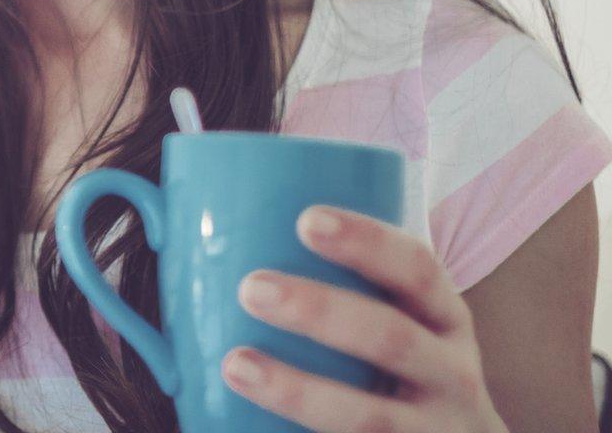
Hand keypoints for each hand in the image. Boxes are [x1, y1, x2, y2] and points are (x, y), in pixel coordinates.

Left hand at [219, 205, 507, 432]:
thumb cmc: (399, 369)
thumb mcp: (398, 322)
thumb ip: (332, 285)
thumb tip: (182, 219)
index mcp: (443, 318)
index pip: (418, 269)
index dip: (368, 242)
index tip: (306, 219)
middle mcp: (450, 374)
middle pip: (393, 339)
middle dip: (322, 312)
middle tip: (252, 288)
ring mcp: (434, 431)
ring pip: (371, 417)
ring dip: (300, 392)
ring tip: (236, 365)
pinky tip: (257, 430)